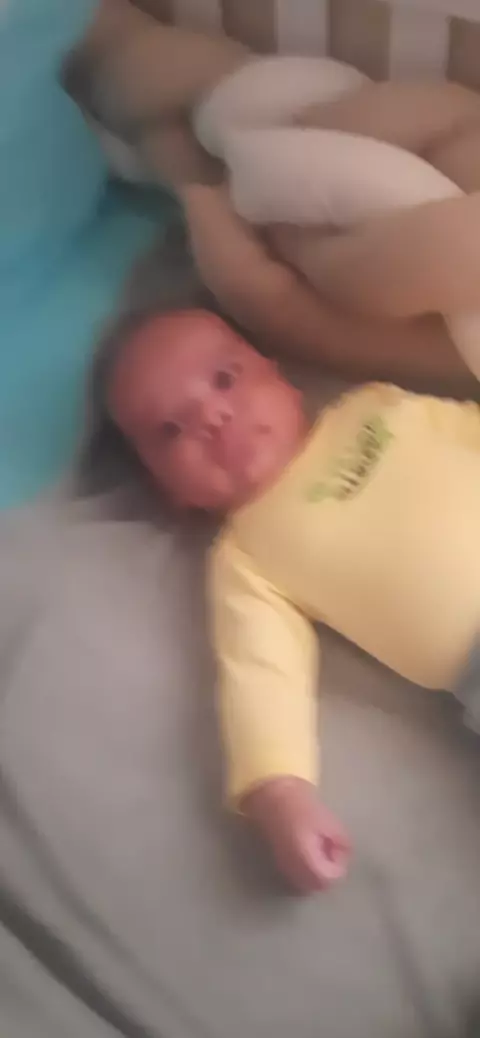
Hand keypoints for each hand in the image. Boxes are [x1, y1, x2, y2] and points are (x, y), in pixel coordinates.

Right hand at [242, 777, 349, 893]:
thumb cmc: (302, 807)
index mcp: (307, 861)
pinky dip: (305, 869)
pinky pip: (295, 875)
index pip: (329, 879)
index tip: (337, 847)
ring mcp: (283, 867)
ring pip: (305, 883)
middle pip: (317, 885)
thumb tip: (343, 855)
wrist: (272, 796)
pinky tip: (306, 848)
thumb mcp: (330, 822)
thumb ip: (342, 844)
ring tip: (319, 847)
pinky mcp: (277, 862)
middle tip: (330, 849)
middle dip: (328, 872)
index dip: (338, 866)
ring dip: (316, 872)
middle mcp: (293, 870)